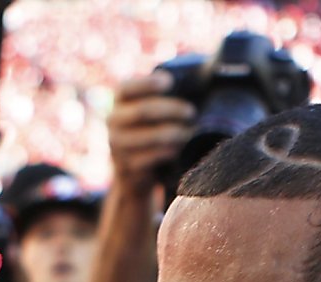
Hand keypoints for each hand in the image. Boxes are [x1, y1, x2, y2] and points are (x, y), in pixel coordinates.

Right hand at [107, 70, 196, 195]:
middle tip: (192, 112)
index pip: (127, 87)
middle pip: (143, 111)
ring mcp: (118, 145)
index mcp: (120, 99)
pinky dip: (170, 151)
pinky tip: (182, 149)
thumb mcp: (156, 106)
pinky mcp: (126, 166)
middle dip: (171, 110)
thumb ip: (169, 89)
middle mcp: (113, 120)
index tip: (170, 81)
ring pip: (149, 137)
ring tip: (191, 132)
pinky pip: (152, 157)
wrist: (137, 170)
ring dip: (175, 133)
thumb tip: (207, 72)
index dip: (147, 83)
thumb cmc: (154, 127)